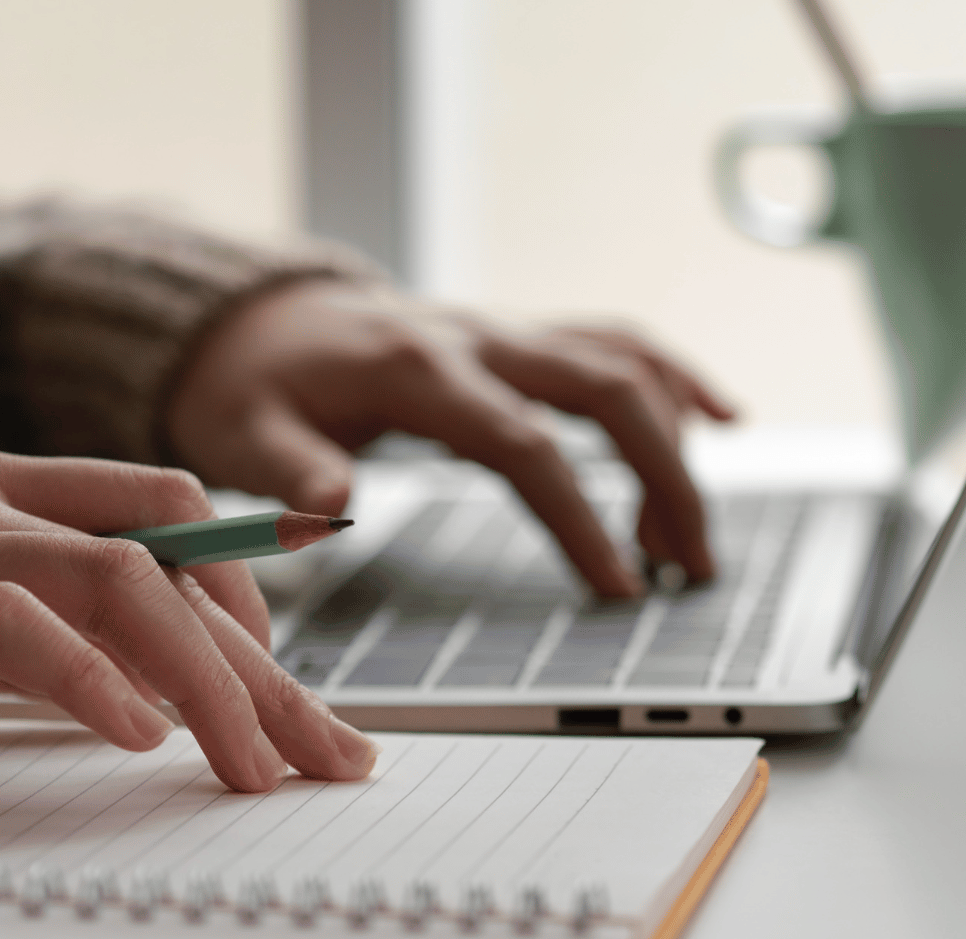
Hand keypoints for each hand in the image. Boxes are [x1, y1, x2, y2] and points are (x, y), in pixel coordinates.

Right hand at [0, 441, 376, 790]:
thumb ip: (20, 626)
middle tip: (328, 748)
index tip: (291, 670)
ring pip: (117, 580)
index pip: (161, 504)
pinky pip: (13, 624)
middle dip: (263, 659)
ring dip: (206, 679)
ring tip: (256, 762)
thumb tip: (138, 685)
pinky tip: (138, 733)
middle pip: (167, 551)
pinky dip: (90, 678)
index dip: (245, 581)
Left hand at [167, 280, 736, 597]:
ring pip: (623, 362)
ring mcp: (505, 333)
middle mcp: (478, 338)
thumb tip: (332, 510)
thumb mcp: (243, 433)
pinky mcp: (519, 342)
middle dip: (667, 477)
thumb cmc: (252, 389)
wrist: (256, 323)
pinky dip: (674, 379)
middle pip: (607, 388)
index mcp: (418, 368)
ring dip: (676, 443)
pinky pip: (614, 344)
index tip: (619, 587)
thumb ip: (289, 471)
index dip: (580, 516)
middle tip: (692, 570)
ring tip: (687, 542)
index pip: (525, 443)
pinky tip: (722, 420)